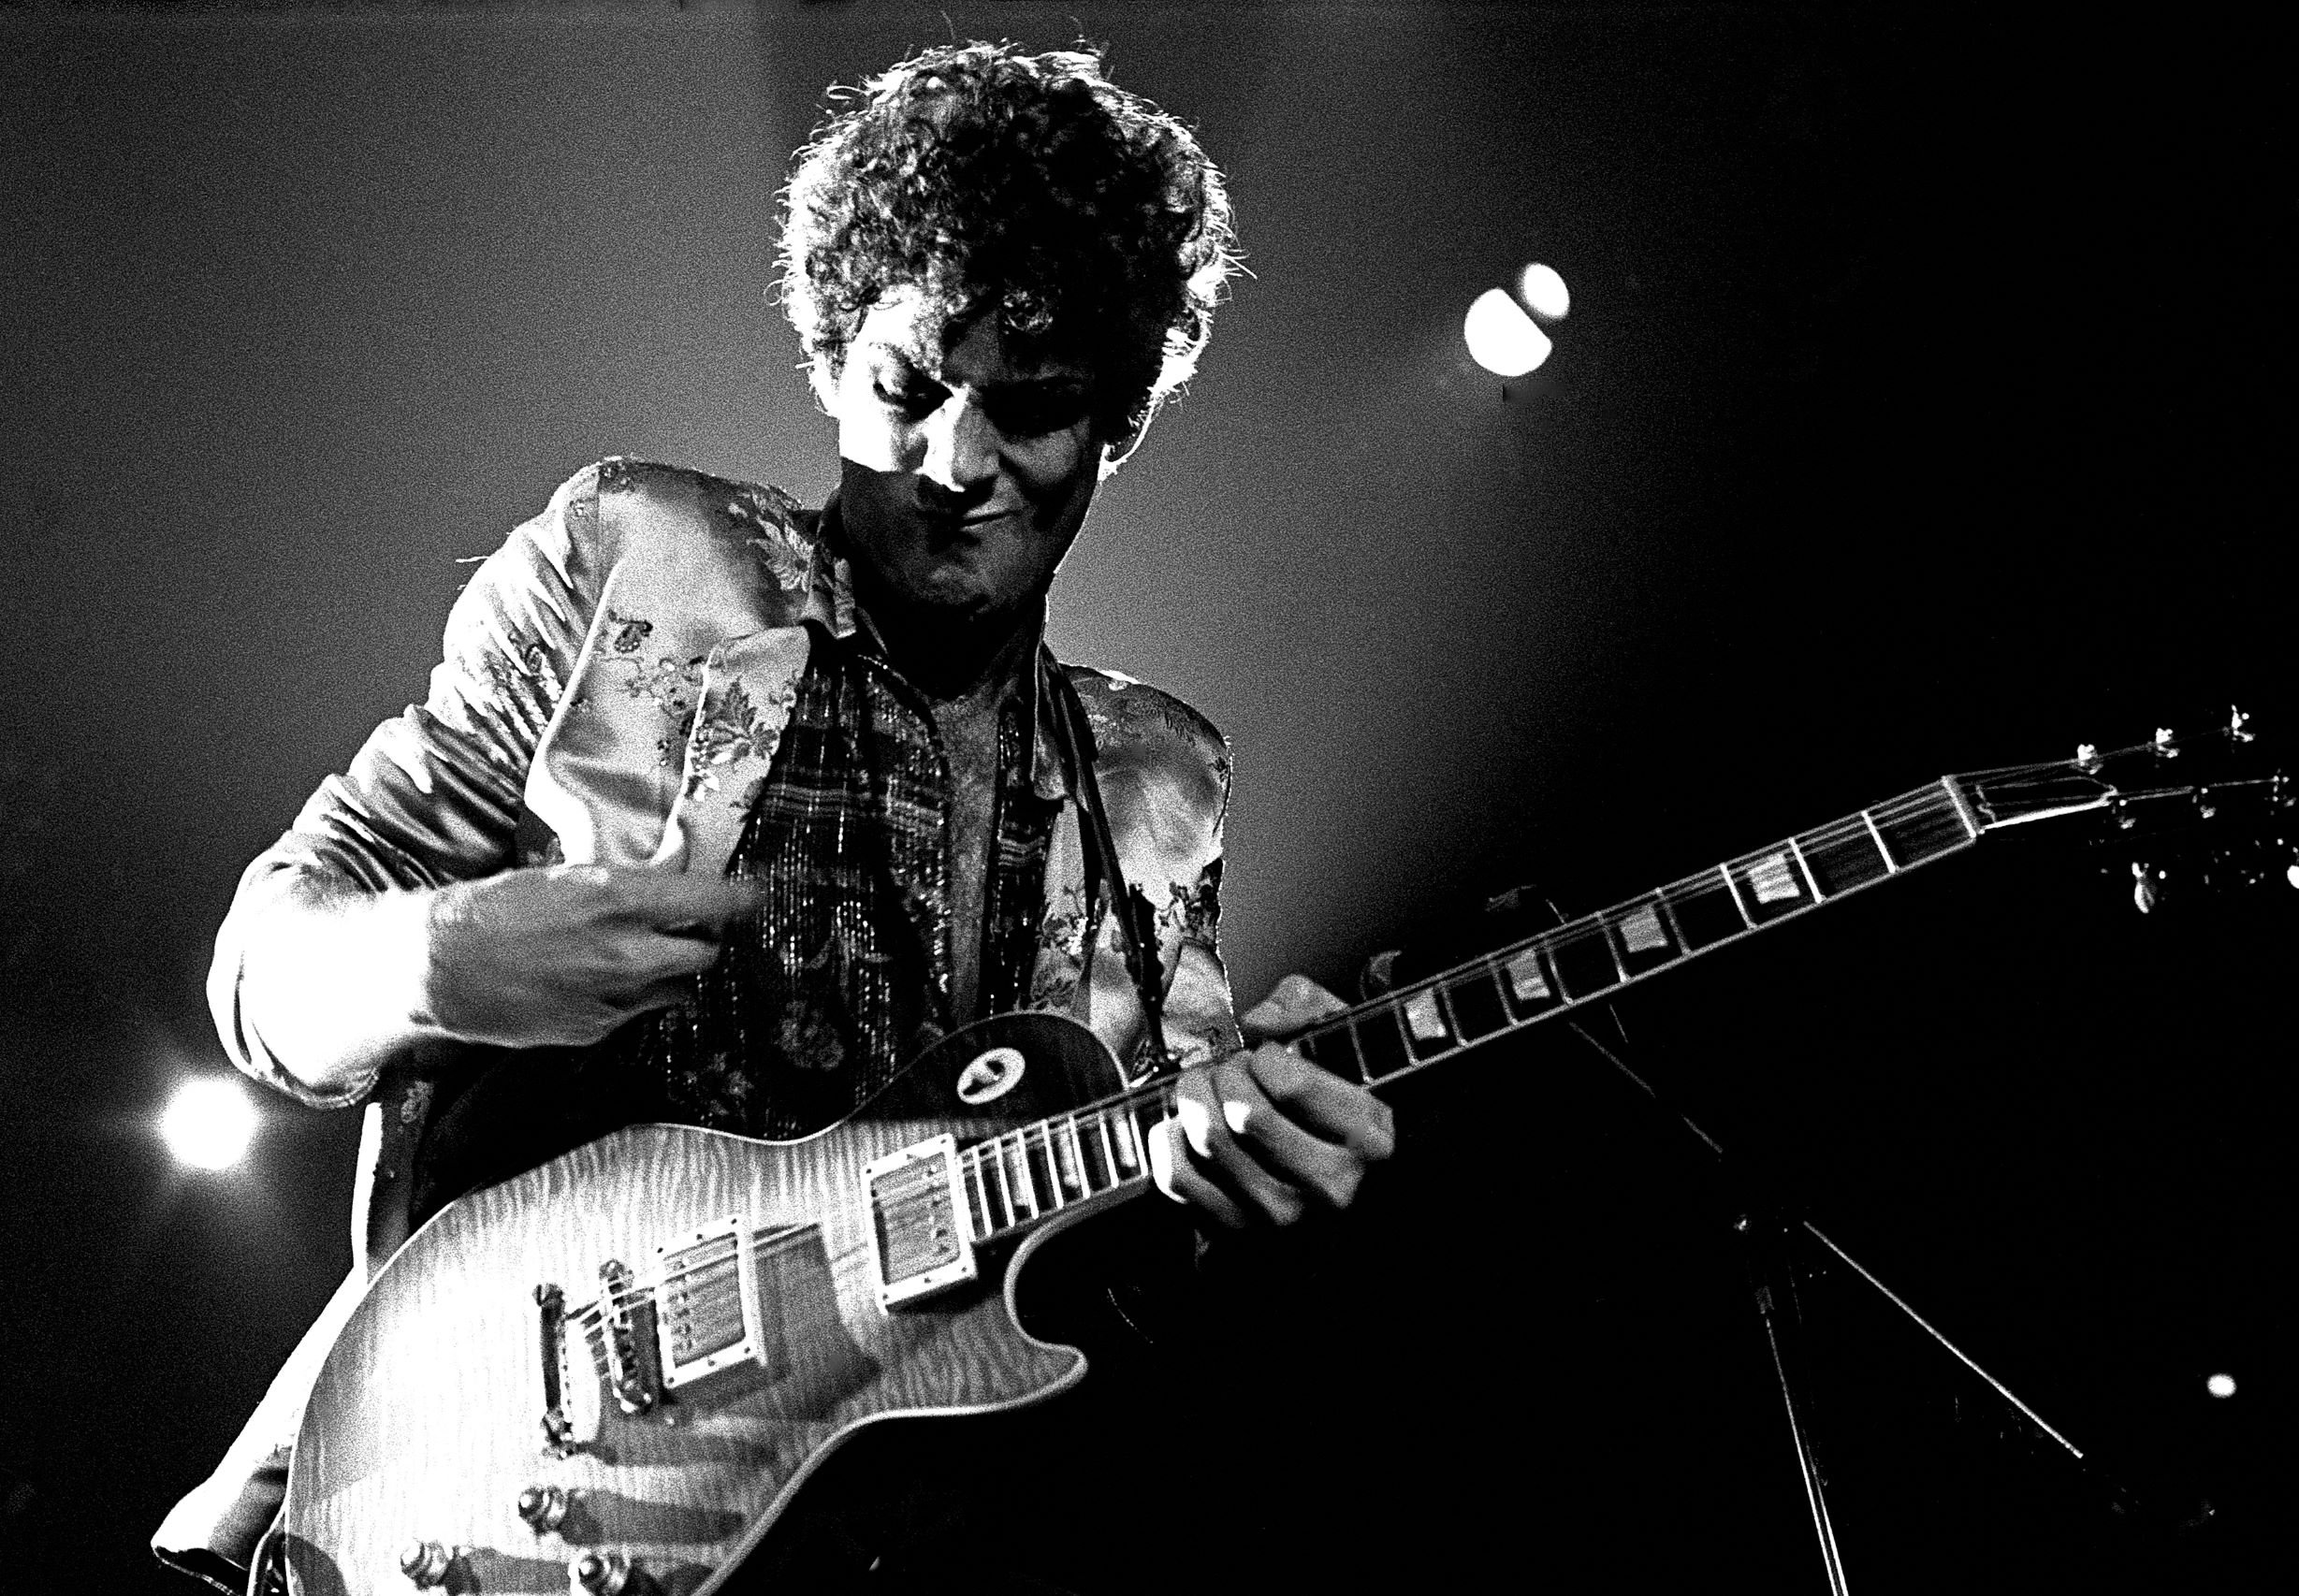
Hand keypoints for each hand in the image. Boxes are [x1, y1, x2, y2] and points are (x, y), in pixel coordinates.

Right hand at [421, 863, 762, 1047]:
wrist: (438, 966)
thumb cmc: (494, 910)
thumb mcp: (564, 878)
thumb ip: (627, 883)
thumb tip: (675, 873)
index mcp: (616, 898)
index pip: (710, 902)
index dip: (741, 900)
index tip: (755, 897)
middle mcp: (622, 950)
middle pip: (705, 953)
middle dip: (705, 941)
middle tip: (692, 930)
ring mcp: (610, 996)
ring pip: (678, 988)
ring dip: (672, 974)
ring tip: (641, 956)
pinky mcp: (594, 1029)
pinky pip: (638, 1013)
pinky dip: (633, 998)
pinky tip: (602, 982)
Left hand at [1150, 975, 1396, 1227]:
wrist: (1337, 1173)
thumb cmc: (1335, 1099)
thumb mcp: (1340, 1037)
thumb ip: (1305, 1006)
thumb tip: (1256, 1023)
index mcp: (1369, 1138)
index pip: (1289, 1084)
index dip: (1265, 1057)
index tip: (1268, 1058)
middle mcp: (1330, 1187)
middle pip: (1243, 1114)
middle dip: (1225, 1074)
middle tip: (1230, 1069)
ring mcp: (1281, 1217)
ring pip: (1209, 1141)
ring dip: (1195, 1099)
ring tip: (1209, 1090)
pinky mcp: (1236, 1232)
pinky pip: (1177, 1177)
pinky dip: (1168, 1140)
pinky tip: (1185, 1125)